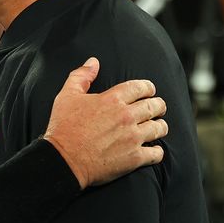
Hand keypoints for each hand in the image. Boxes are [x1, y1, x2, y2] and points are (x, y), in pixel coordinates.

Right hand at [43, 57, 166, 187]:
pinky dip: (157, 151)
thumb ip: (81, 76)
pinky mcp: (134, 158)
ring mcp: (133, 138)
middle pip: (156, 106)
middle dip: (158, 106)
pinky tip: (152, 150)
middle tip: (157, 108)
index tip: (149, 91)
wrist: (63, 160)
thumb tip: (93, 62)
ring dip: (160, 126)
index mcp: (112, 99)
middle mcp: (127, 116)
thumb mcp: (67, 96)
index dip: (148, 88)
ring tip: (156, 128)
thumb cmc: (63, 128)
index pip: (141, 87)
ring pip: (160, 128)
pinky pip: (157, 153)